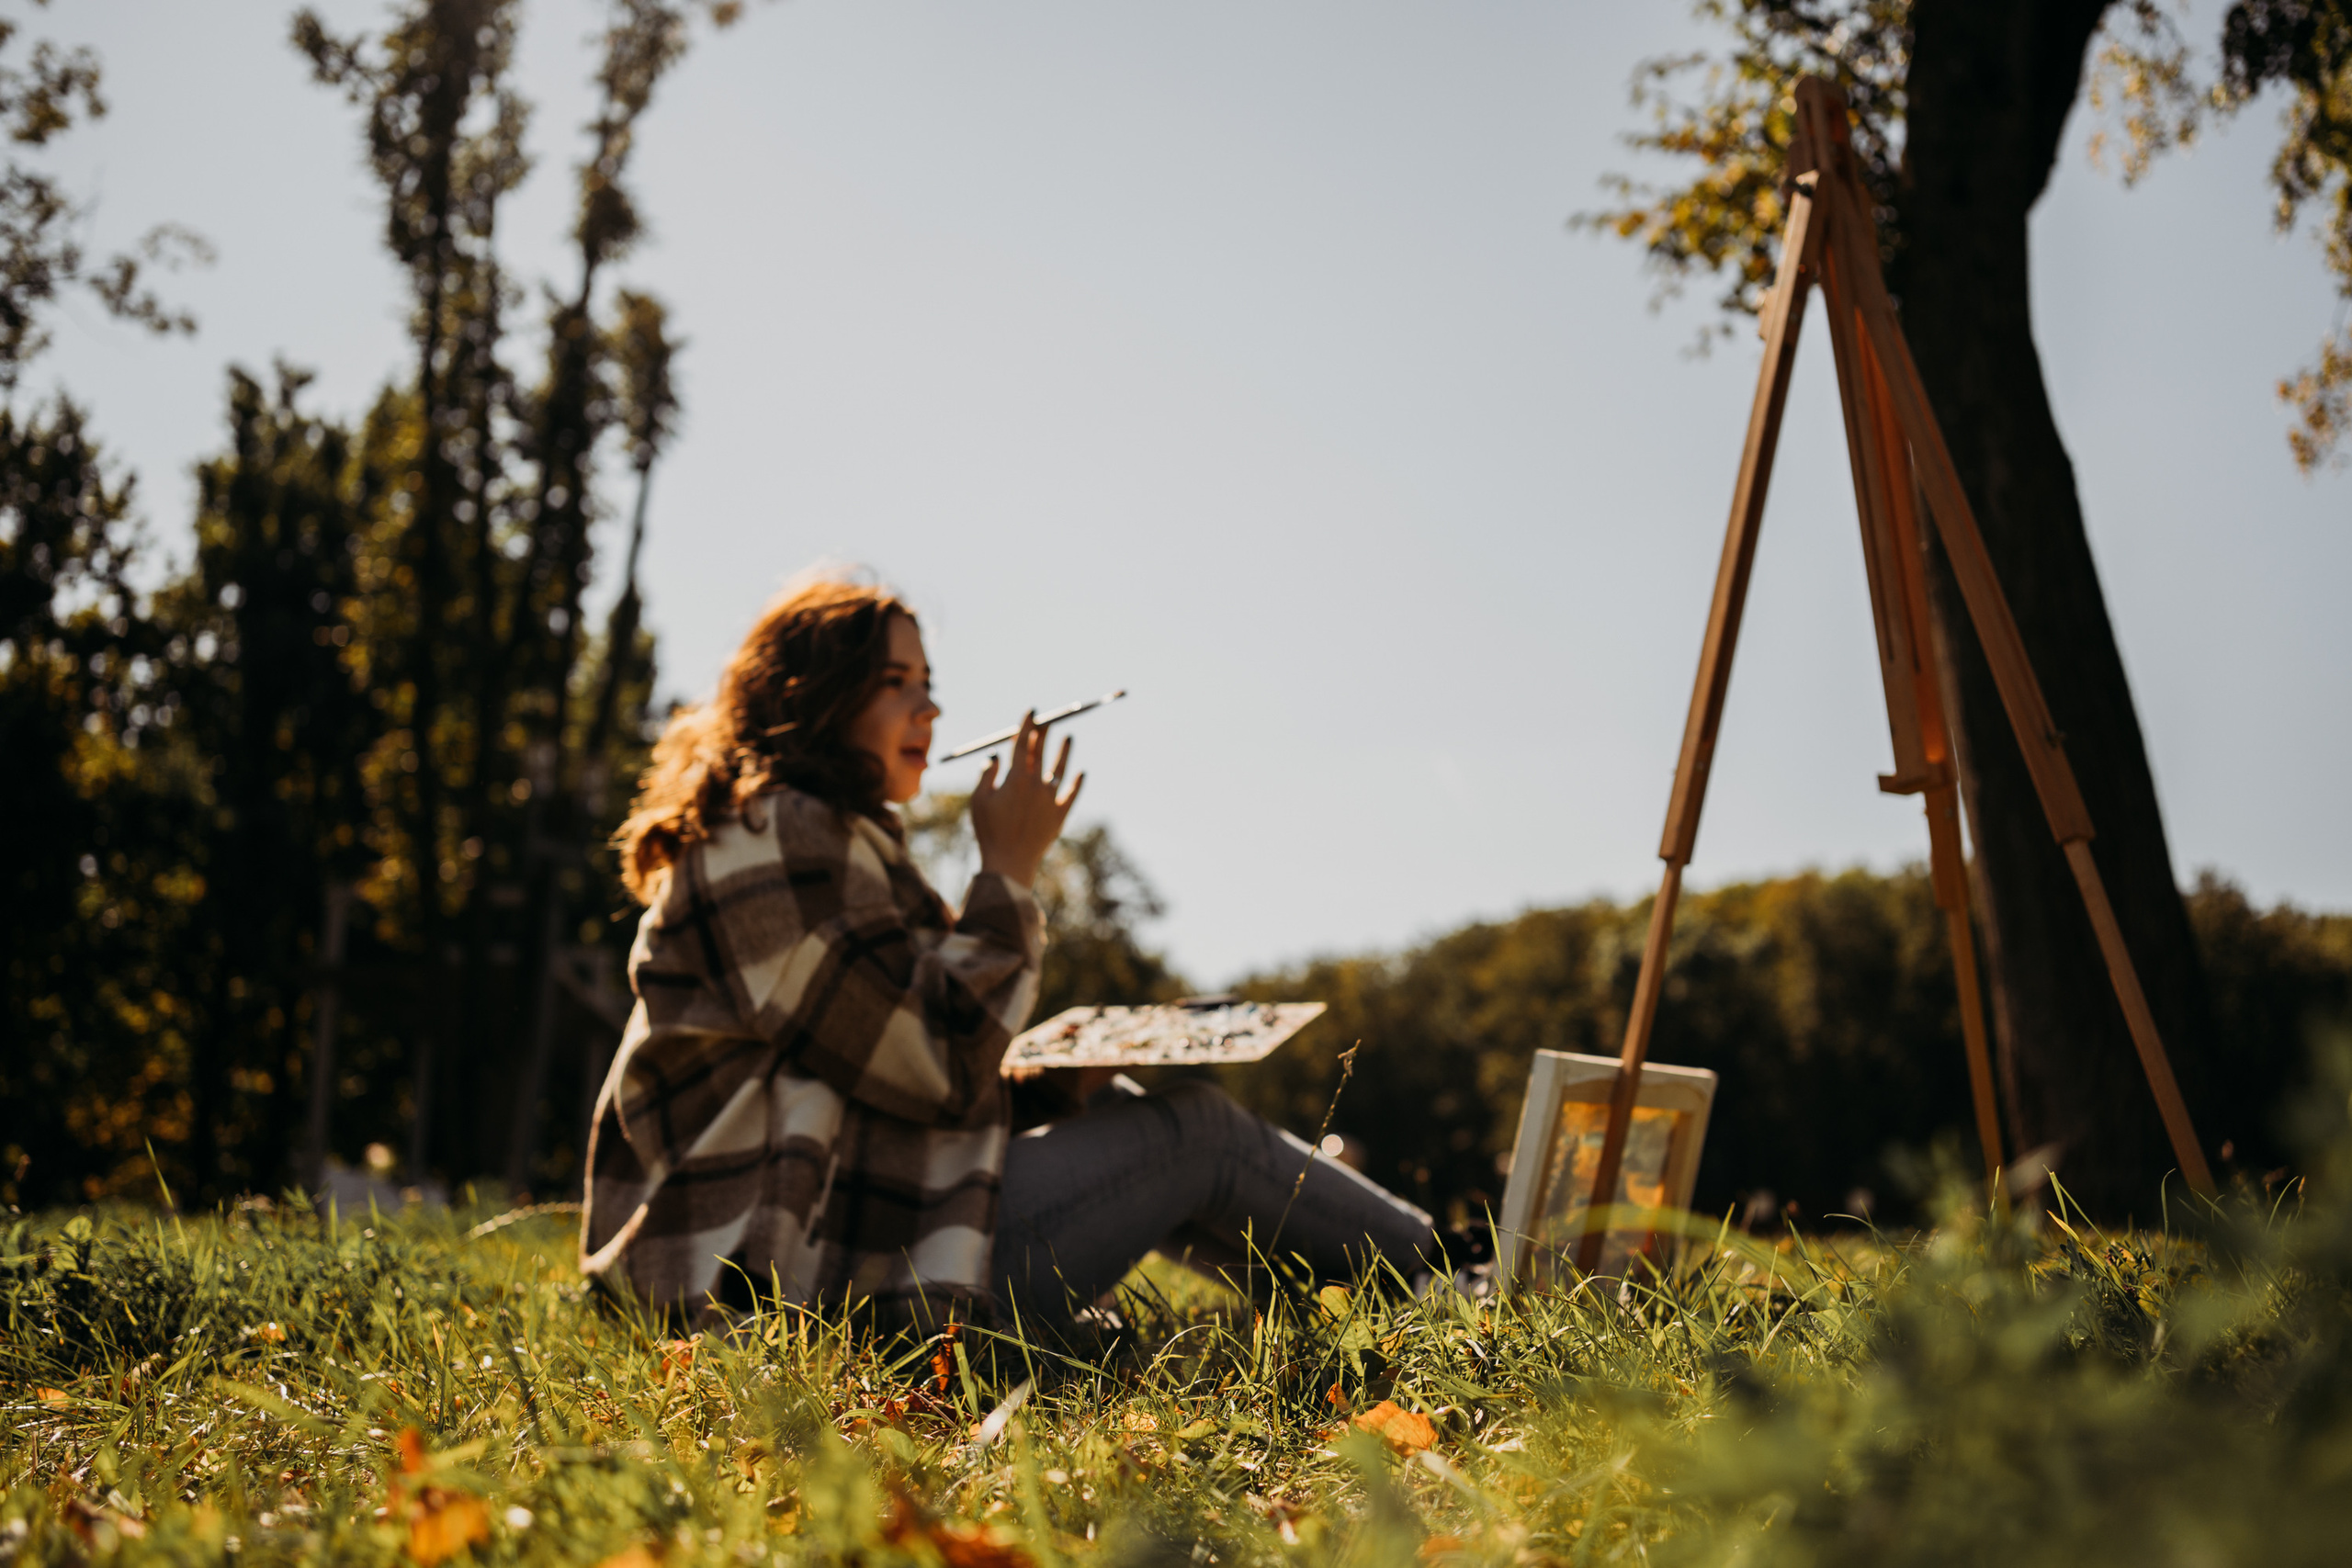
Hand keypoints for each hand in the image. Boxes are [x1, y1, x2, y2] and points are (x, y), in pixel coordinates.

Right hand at [970, 711, 1080, 887]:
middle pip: (1041, 752)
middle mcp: (1037, 784)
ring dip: (1064, 752)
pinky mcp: (1060, 814)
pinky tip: (1082, 773)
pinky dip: (1077, 783)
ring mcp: (1051, 799)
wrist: (1010, 862)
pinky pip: (1071, 794)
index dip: (1027, 725)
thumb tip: (995, 755)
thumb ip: (987, 774)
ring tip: (1069, 738)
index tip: (1032, 711)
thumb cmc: (989, 831)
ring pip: (1060, 769)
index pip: (1023, 743)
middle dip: (1044, 732)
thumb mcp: (980, 800)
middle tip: (1048, 719)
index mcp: (1016, 778)